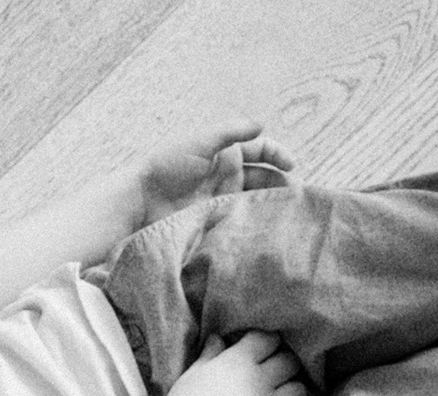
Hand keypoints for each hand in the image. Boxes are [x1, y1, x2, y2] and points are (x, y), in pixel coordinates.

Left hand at [139, 118, 296, 214]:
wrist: (140, 202)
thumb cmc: (167, 166)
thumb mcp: (201, 142)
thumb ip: (231, 132)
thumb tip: (262, 125)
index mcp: (226, 153)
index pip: (261, 151)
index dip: (278, 155)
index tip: (291, 166)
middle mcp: (227, 176)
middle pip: (263, 178)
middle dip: (281, 184)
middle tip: (297, 196)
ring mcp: (222, 201)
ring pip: (254, 202)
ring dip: (271, 205)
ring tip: (288, 213)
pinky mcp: (215, 223)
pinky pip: (240, 223)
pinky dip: (254, 224)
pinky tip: (267, 228)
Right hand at [155, 329, 305, 395]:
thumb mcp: (192, 375)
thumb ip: (209, 355)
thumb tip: (217, 338)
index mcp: (239, 361)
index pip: (268, 339)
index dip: (269, 343)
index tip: (263, 350)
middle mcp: (258, 381)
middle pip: (290, 362)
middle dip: (287, 366)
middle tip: (279, 374)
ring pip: (299, 393)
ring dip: (294, 395)